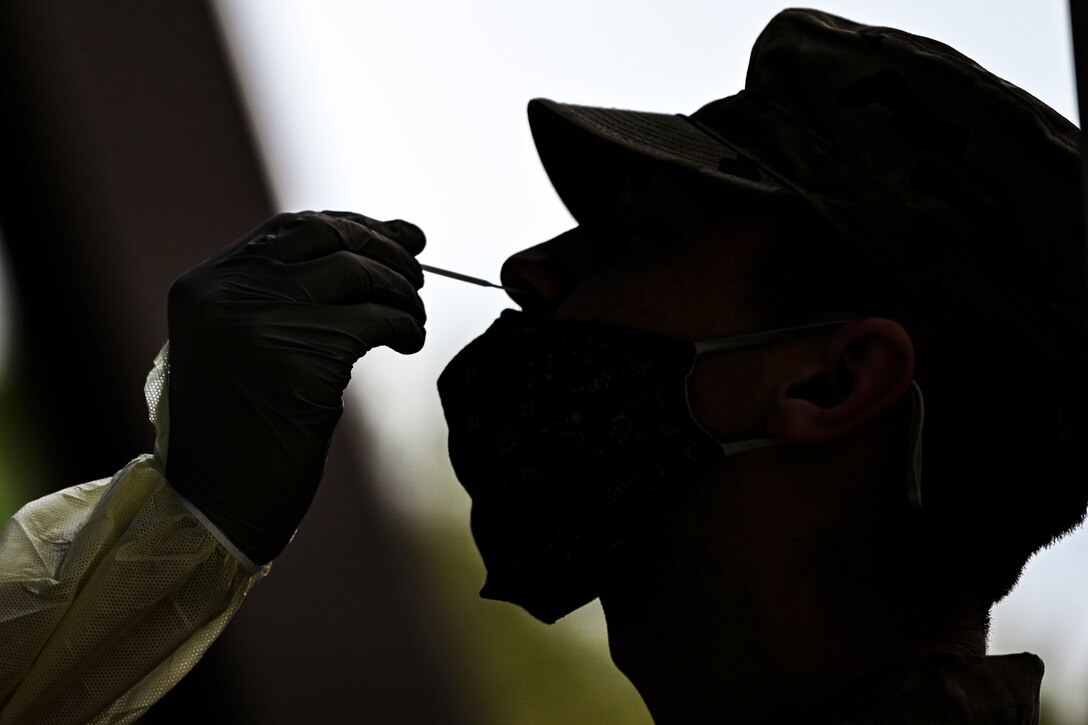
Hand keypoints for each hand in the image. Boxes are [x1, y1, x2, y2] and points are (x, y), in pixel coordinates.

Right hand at [165, 210, 426, 563]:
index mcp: (205, 286)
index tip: (400, 238)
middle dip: (386, 249)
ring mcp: (260, 326)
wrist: (214, 507)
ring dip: (402, 292)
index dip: (353, 226)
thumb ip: (283, 296)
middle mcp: (226, 295)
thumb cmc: (238, 430)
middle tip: (418, 275)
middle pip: (329, 239)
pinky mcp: (300, 363)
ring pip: (358, 276)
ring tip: (414, 318)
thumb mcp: (240, 346)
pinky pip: (374, 322)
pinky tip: (410, 342)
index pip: (292, 229)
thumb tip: (371, 246)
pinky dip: (404, 325)